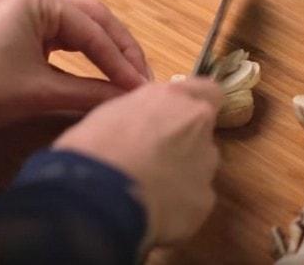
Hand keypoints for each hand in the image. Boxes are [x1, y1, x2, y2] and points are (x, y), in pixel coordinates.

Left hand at [0, 0, 150, 129]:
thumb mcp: (40, 92)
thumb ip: (90, 92)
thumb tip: (128, 98)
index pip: (94, 32)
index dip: (121, 63)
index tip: (141, 88)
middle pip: (94, 18)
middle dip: (120, 50)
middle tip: (142, 79)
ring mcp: (24, 0)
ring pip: (80, 23)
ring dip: (104, 49)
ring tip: (127, 75)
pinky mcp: (18, 16)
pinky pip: (61, 30)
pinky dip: (82, 50)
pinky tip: (98, 67)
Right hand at [53, 78, 222, 245]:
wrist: (96, 194)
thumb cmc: (94, 146)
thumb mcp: (114, 111)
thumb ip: (145, 112)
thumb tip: (148, 122)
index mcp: (176, 97)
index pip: (208, 92)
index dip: (194, 108)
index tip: (176, 119)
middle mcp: (198, 125)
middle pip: (201, 133)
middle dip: (184, 144)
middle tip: (153, 160)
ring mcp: (206, 163)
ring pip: (201, 167)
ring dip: (182, 175)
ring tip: (150, 190)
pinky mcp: (205, 200)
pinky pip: (195, 199)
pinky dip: (179, 205)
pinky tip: (154, 211)